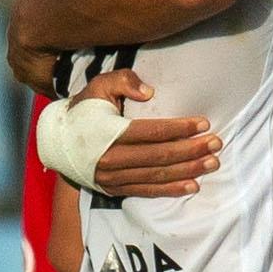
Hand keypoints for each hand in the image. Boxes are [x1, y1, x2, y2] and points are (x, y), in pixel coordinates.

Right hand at [76, 71, 216, 199]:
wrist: (56, 142)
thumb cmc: (83, 110)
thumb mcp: (98, 86)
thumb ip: (122, 80)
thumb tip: (149, 91)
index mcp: (108, 133)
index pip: (151, 132)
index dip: (179, 129)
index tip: (203, 123)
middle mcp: (110, 159)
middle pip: (159, 157)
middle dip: (191, 151)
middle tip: (216, 144)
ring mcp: (112, 178)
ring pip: (156, 176)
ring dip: (187, 171)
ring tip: (212, 163)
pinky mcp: (114, 189)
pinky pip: (146, 191)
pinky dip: (170, 190)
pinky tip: (192, 185)